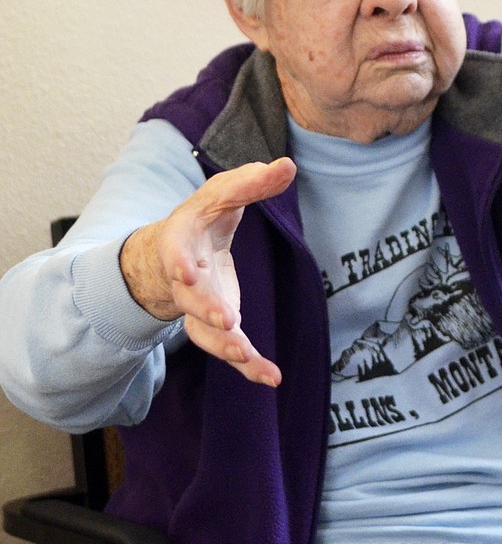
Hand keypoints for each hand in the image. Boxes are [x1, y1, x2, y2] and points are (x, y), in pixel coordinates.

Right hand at [119, 158, 296, 386]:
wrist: (173, 252)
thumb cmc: (201, 218)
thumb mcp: (222, 193)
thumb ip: (252, 182)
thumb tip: (288, 166)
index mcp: (180, 241)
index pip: (175, 250)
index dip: (178, 261)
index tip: (186, 271)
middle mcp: (184, 280)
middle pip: (190, 299)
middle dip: (206, 310)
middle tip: (228, 321)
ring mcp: (198, 308)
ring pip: (204, 334)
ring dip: (226, 345)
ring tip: (247, 356)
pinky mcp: (217, 325)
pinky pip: (230, 350)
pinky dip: (249, 366)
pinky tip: (271, 377)